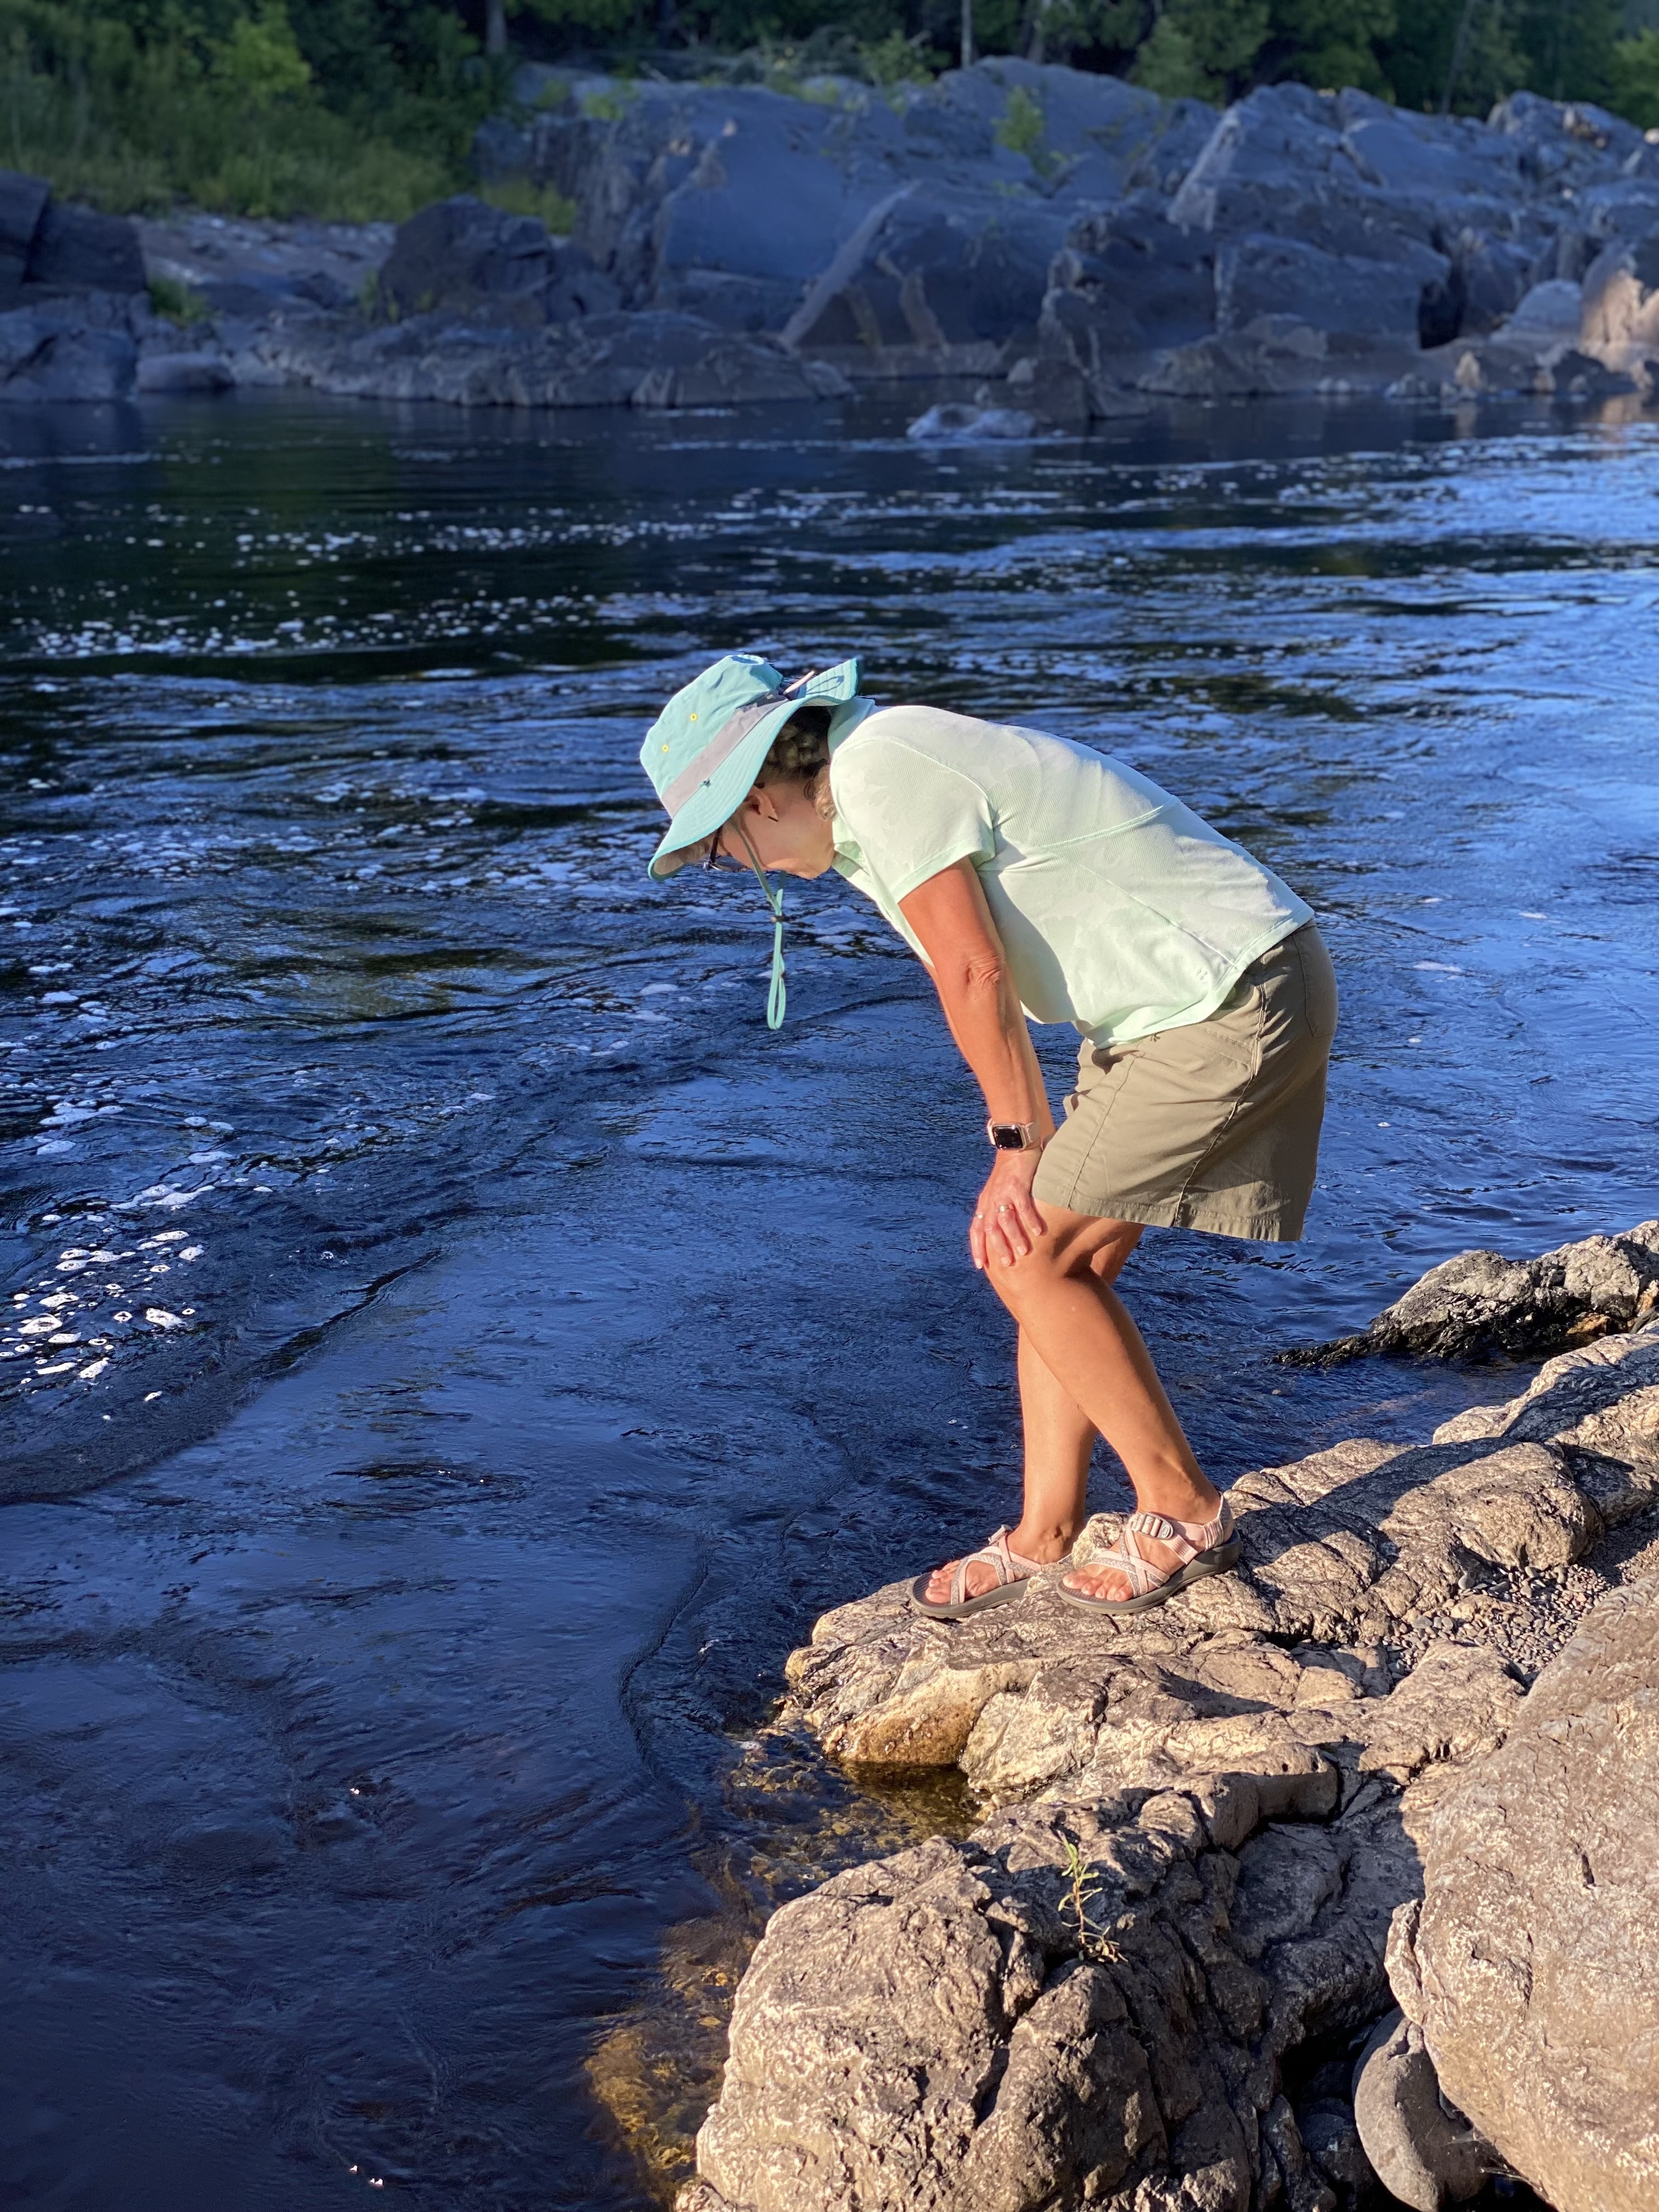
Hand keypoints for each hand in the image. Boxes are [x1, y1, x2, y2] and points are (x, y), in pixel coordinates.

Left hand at [969, 1149, 1046, 1270]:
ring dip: (1014, 1237)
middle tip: (1007, 1264)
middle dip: (997, 1247)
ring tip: (1023, 1252)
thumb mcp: (997, 1193)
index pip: (976, 1230)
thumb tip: (1002, 1234)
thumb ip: (997, 1211)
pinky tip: (1038, 1232)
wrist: (1015, 1146)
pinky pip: (1023, 1205)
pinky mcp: (1017, 1185)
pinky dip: (1030, 1219)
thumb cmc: (1009, 1173)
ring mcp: (1003, 1193)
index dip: (978, 1247)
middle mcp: (991, 1200)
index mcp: (985, 1204)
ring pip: (1005, 1219)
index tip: (982, 1266)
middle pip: (990, 1229)